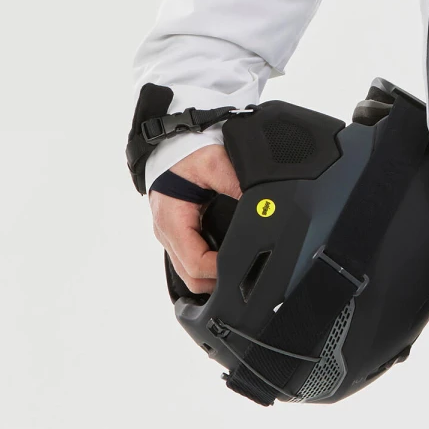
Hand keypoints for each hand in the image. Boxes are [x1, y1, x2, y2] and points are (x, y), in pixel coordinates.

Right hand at [149, 143, 242, 294]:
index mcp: (172, 221)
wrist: (170, 148)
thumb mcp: (214, 162)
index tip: (241, 265)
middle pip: (190, 277)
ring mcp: (170, 237)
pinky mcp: (177, 233)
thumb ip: (235, 182)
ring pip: (188, 273)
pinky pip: (189, 259)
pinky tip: (225, 259)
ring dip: (211, 276)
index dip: (218, 271)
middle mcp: (167, 234)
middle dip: (217, 280)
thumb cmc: (186, 155)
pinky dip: (206, 266)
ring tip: (238, 267)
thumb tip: (260, 203)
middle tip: (246, 271)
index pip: (194, 263)